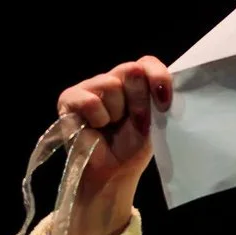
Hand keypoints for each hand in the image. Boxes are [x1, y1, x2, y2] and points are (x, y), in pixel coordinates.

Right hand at [44, 57, 170, 234]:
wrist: (114, 172)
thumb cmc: (133, 146)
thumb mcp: (155, 121)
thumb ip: (157, 97)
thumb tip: (160, 84)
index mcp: (135, 82)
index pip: (147, 62)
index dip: (158, 77)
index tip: (165, 103)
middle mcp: (113, 79)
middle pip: (131, 71)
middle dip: (139, 102)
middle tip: (136, 123)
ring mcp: (90, 86)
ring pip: (110, 84)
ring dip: (117, 112)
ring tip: (112, 126)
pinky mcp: (70, 97)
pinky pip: (89, 100)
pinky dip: (98, 118)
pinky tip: (95, 127)